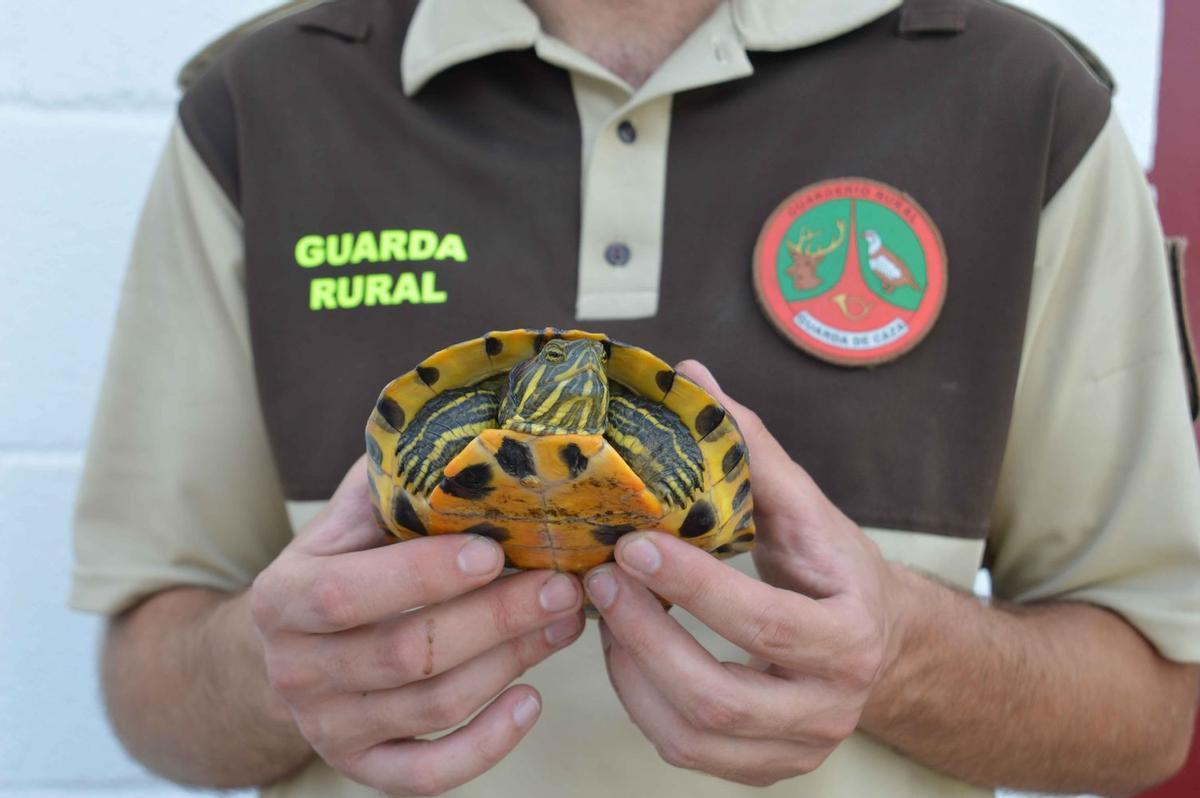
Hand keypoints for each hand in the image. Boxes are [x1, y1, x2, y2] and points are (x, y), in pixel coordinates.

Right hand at [250, 457, 584, 795]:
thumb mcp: (348, 515)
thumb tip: (468, 422)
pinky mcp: (363, 767)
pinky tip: (531, 703)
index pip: (349, 593)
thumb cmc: (341, 565)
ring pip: (432, 707)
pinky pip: (427, 776)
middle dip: (497, 618)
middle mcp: (297, 671)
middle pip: (408, 654)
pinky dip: (486, 747)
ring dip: (510, 663)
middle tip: (563, 585)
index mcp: (284, 597)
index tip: (495, 551)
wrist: (286, 651)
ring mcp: (328, 727)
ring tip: (565, 622)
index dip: (424, 574)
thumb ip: (393, 478)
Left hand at [584, 361, 909, 786]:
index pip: (763, 621)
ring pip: (691, 734)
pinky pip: (683, 750)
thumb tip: (691, 375)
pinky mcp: (763, 768)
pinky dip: (639, 700)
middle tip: (602, 579)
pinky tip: (624, 648)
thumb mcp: (807, 509)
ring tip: (605, 609)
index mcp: (850, 637)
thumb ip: (752, 448)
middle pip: (717, 696)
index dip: (692, 585)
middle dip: (643, 637)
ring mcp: (795, 748)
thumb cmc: (835, 571)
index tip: (635, 541)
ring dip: (630, 670)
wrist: (879, 643)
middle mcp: (829, 707)